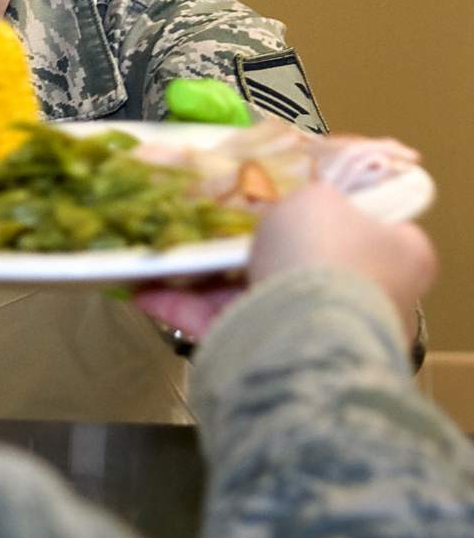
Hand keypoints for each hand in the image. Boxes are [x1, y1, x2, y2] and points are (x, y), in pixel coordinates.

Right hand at [134, 184, 434, 345]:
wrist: (304, 336)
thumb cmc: (326, 256)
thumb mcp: (317, 197)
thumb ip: (302, 192)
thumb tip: (289, 201)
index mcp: (394, 251)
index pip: (360, 216)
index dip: (318, 197)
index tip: (278, 184)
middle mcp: (360, 293)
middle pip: (295, 254)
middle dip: (245, 236)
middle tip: (209, 212)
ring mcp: (311, 326)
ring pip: (247, 288)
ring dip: (202, 270)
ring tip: (163, 243)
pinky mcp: (264, 353)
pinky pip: (216, 321)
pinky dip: (179, 303)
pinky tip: (143, 285)